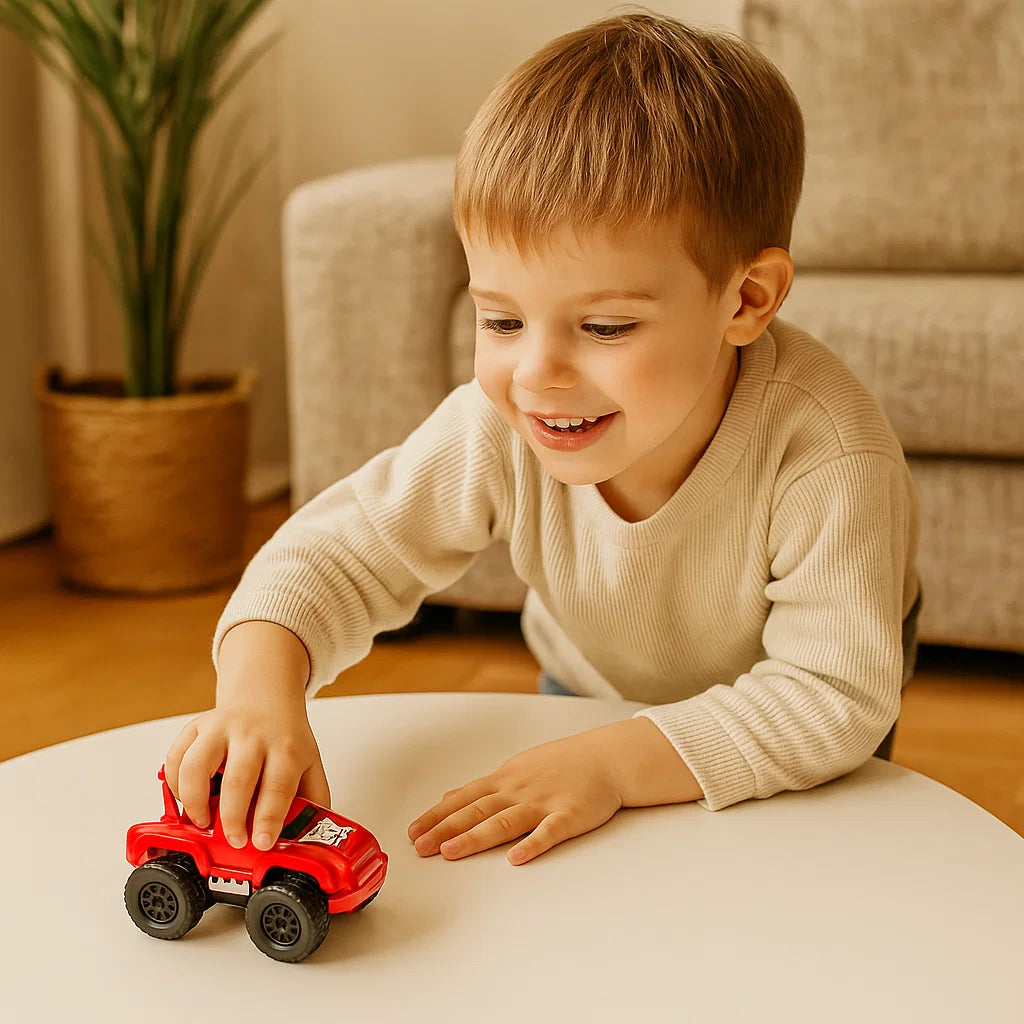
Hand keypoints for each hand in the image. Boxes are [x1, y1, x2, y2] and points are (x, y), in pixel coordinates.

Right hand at [164, 698, 329, 851]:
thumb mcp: (311, 764)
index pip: (278, 786)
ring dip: (194, 802)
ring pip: (196, 767)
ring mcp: (221, 729)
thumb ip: (314, 800)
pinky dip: (174, 784)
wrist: (265, 697)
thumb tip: (313, 839)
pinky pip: (175, 758)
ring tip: (203, 822)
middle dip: (233, 819)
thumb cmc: (285, 737)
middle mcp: (253, 736)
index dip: (269, 819)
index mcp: (286, 748)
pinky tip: (187, 798)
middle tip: (235, 840)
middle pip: (238, 780)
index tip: (263, 843)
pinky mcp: (197, 727)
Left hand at [407, 730, 622, 865]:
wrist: (606, 757)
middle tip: (420, 847)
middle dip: (446, 830)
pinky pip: (549, 832)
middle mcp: (519, 790)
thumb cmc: (562, 764)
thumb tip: (451, 797)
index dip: (437, 816)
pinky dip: (532, 845)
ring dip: (476, 837)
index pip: (464, 798)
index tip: (413, 832)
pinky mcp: (570, 815)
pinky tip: (516, 859)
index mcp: (505, 779)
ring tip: (451, 852)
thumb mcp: (518, 767)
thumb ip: (485, 787)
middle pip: (477, 811)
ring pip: (505, 822)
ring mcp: (544, 802)